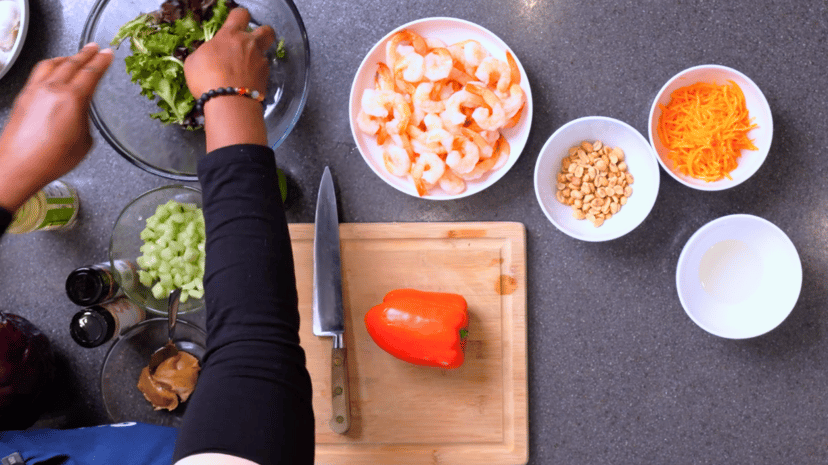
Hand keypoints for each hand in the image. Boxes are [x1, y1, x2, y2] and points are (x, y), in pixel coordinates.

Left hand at [0, 43, 112, 211]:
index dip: (102, 61)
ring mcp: (35, 91)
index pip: (91, 73)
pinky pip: (38, 73)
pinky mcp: (23, 97)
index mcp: (72, 98)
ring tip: (73, 56)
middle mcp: (52, 90)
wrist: (20, 166)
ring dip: (66, 57)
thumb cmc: (51, 159)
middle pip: (72, 63)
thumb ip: (84, 119)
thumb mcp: (84, 141)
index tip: (107, 54)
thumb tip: (80, 113)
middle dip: (86, 54)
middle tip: (94, 48)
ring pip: (52, 64)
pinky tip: (51, 70)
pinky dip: (49, 66)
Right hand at [184, 8, 273, 151]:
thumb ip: (205, 52)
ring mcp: (260, 61)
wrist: (229, 102)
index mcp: (230, 35)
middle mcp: (249, 45)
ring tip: (245, 70)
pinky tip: (247, 83)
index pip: (240, 14)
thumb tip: (209, 53)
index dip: (238, 16)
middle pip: (266, 30)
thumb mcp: (194, 61)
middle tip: (251, 42)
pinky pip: (263, 72)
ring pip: (265, 53)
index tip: (234, 22)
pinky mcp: (267, 78)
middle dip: (262, 33)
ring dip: (256, 59)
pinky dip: (256, 76)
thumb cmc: (206, 78)